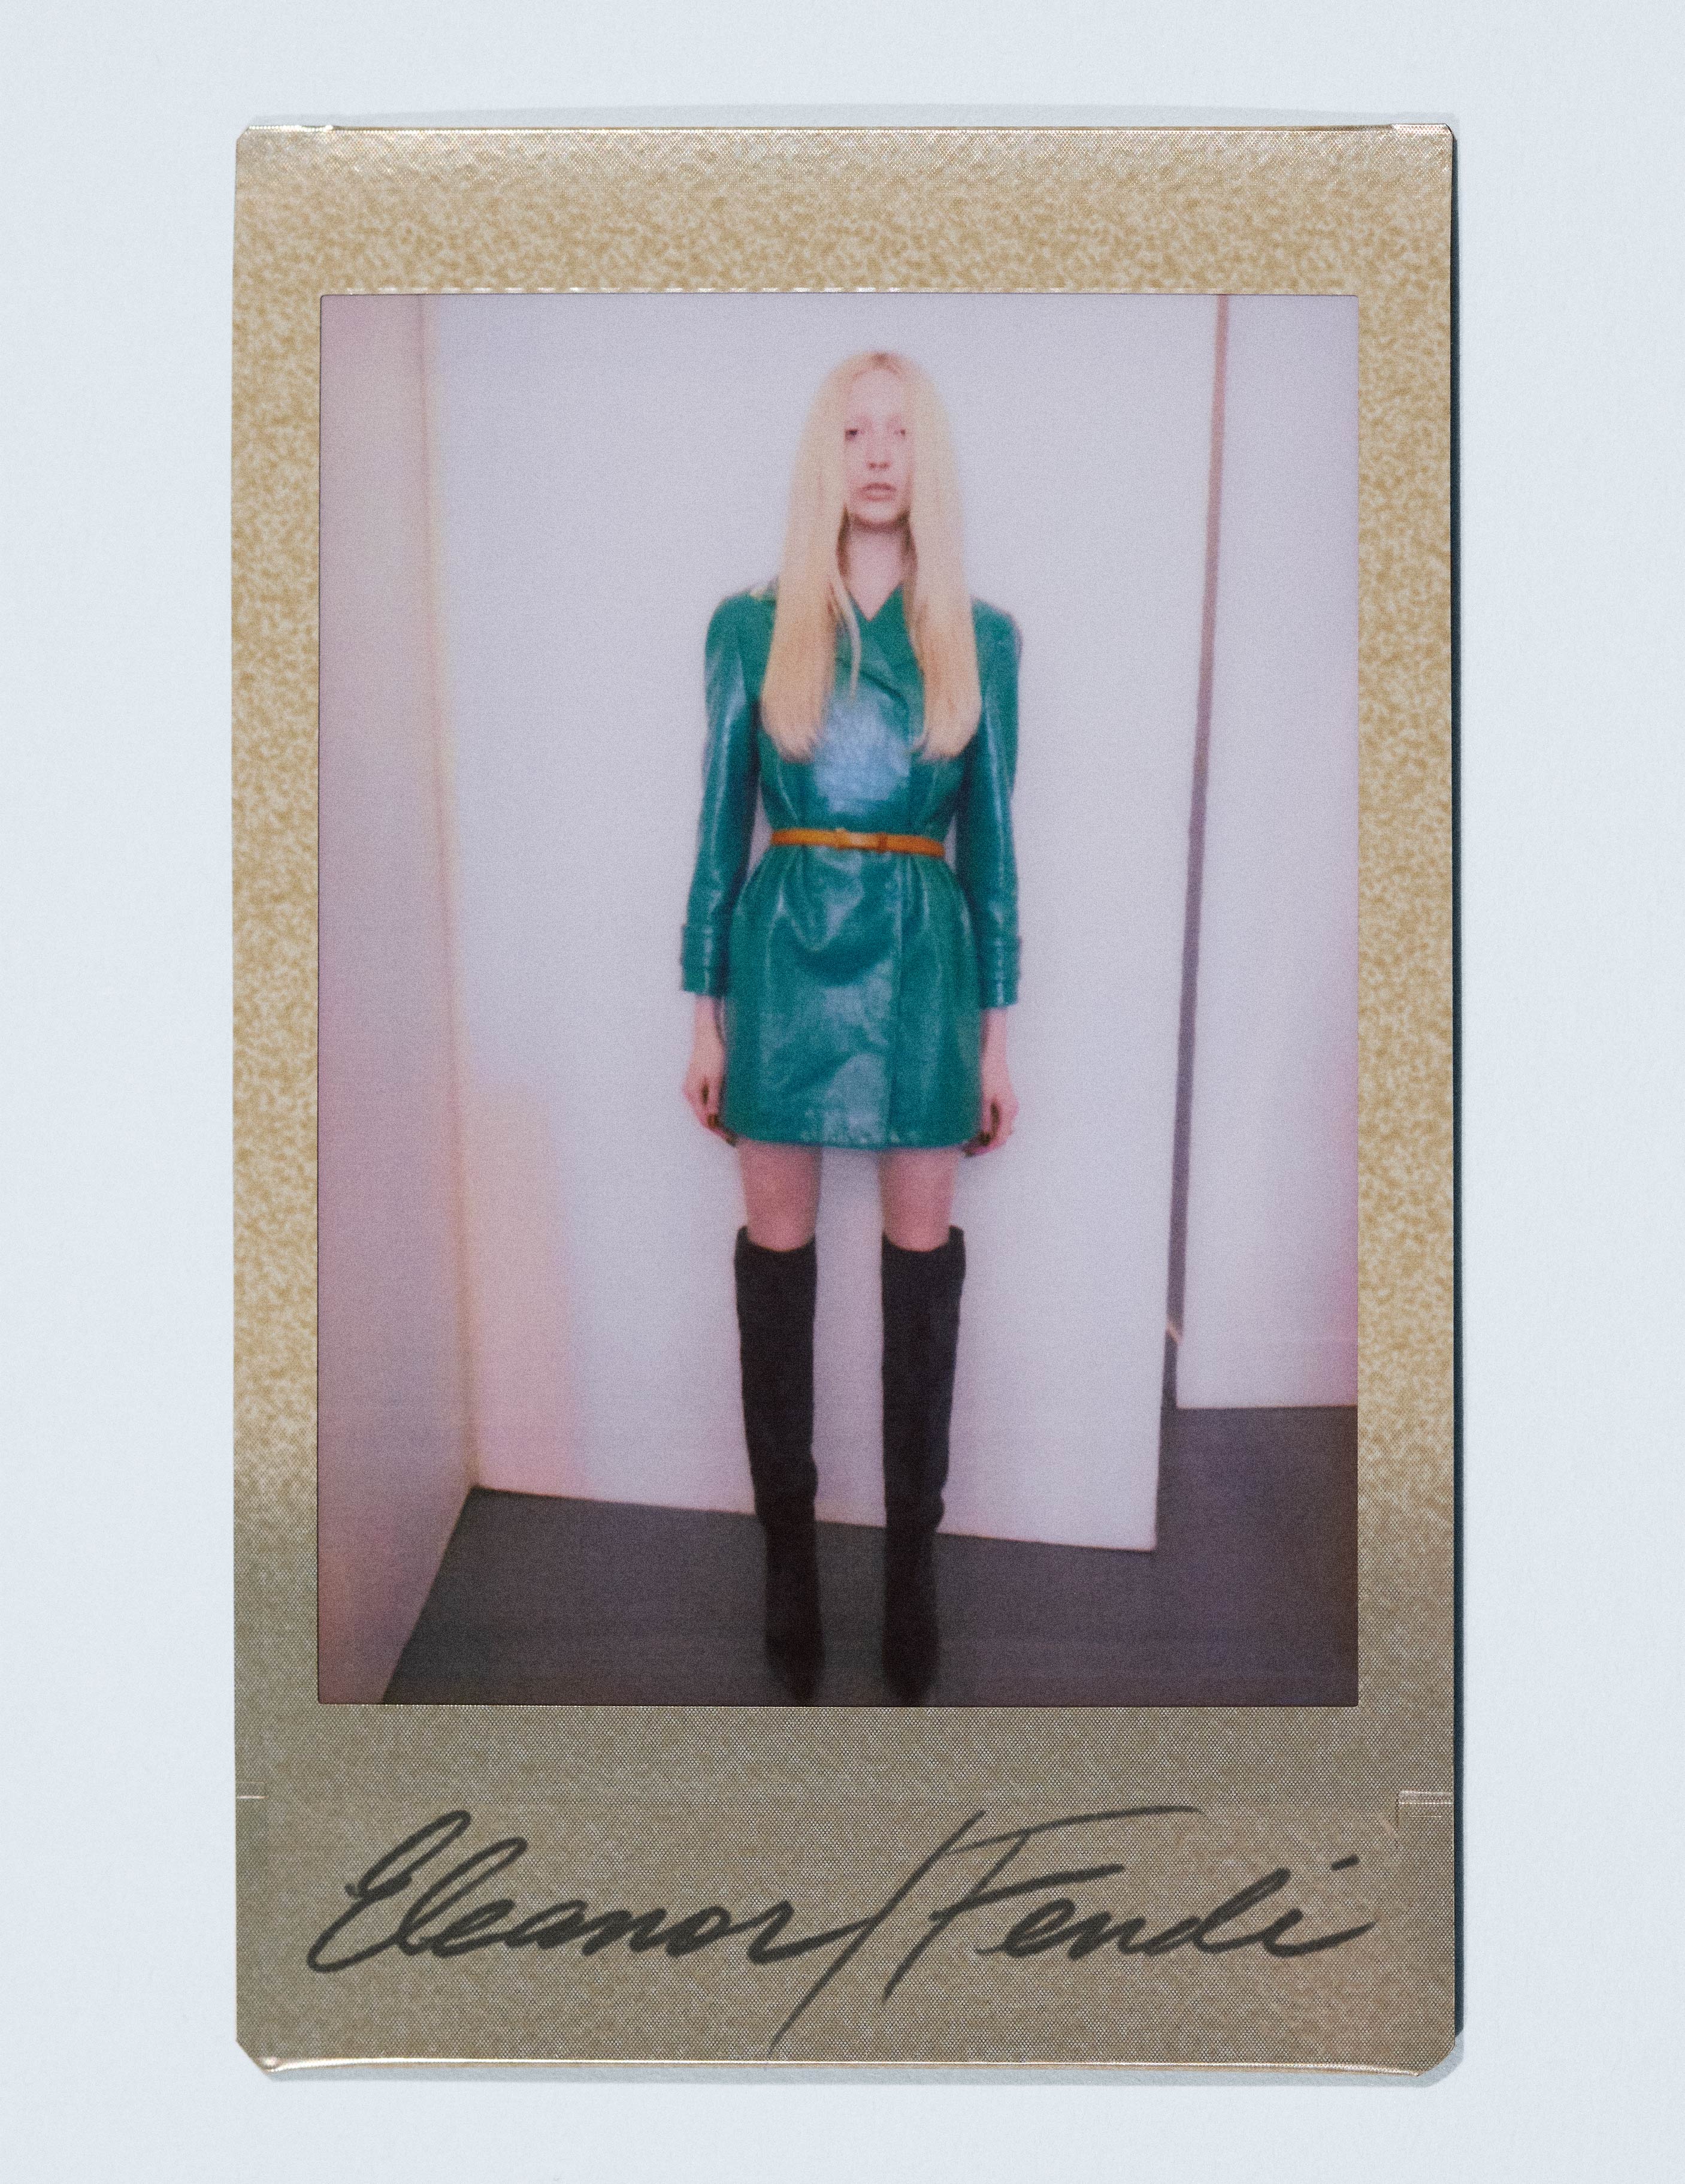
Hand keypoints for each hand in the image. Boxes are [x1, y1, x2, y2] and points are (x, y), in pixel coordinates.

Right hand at [683, 999, 735, 1141]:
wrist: (707, 1034)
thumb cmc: (713, 1053)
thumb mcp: (716, 1077)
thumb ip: (714, 1098)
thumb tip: (712, 1118)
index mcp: (693, 1093)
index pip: (703, 1119)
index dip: (716, 1131)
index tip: (729, 1138)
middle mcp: (690, 1092)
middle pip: (702, 1116)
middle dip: (716, 1127)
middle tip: (732, 1137)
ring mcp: (693, 1087)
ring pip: (704, 1109)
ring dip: (716, 1119)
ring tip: (731, 1127)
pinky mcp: (699, 1082)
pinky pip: (706, 1101)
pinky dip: (714, 1109)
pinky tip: (725, 1111)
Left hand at [967, 1011, 1017, 1154]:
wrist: (991, 1053)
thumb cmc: (987, 1072)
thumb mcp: (981, 1097)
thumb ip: (981, 1118)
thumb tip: (979, 1136)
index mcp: (1008, 1110)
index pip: (1000, 1139)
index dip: (986, 1148)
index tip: (972, 1151)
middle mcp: (1010, 1110)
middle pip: (999, 1135)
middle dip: (984, 1143)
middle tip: (966, 1147)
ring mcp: (1006, 1105)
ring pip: (996, 1128)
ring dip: (984, 1135)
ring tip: (966, 1137)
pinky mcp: (1001, 1100)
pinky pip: (994, 1119)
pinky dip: (984, 1125)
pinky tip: (971, 1124)